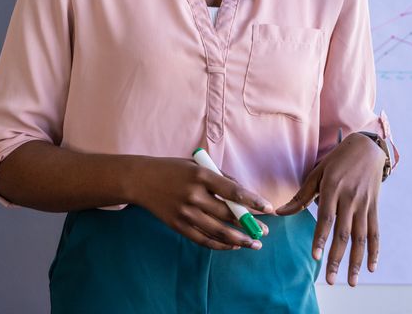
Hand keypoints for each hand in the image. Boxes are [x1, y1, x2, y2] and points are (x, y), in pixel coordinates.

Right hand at [132, 157, 273, 250]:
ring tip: (254, 244)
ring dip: (239, 240)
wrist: (142, 180)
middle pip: (228, 215)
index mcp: (202, 176)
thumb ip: (221, 178)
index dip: (253, 201)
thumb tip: (244, 194)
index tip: (269, 208)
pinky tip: (233, 246)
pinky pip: (203, 239)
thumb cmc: (174, 169)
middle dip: (249, 225)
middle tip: (265, 232)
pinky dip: (220, 245)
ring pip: (218, 231)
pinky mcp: (178, 226)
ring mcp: (185, 213)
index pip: (233, 191)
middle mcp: (194, 195)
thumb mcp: (198, 166)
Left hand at [275, 133, 385, 285]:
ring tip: (352, 281)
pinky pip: (375, 232)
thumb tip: (279, 212)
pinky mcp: (374, 207)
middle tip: (330, 280)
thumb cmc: (337, 161)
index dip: (320, 238)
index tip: (316, 257)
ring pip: (361, 237)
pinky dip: (375, 251)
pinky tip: (371, 267)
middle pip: (343, 233)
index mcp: (333, 188)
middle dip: (337, 258)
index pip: (326, 218)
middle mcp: (350, 198)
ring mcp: (364, 204)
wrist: (367, 148)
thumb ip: (301, 196)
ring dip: (357, 261)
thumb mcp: (317, 173)